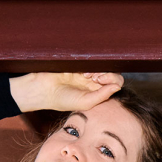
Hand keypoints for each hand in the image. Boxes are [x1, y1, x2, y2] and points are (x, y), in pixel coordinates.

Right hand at [9, 72, 124, 114]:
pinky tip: (83, 71)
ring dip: (98, 69)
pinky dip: (90, 63)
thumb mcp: (86, 102)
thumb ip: (103, 95)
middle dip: (107, 74)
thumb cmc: (63, 100)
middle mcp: (94, 81)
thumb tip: (117, 87)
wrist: (43, 89)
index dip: (112, 81)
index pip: (115, 83)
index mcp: (98, 91)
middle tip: (96, 78)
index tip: (101, 83)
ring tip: (87, 75)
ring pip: (102, 65)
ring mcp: (86, 70)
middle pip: (111, 72)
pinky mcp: (78, 62)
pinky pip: (91, 59)